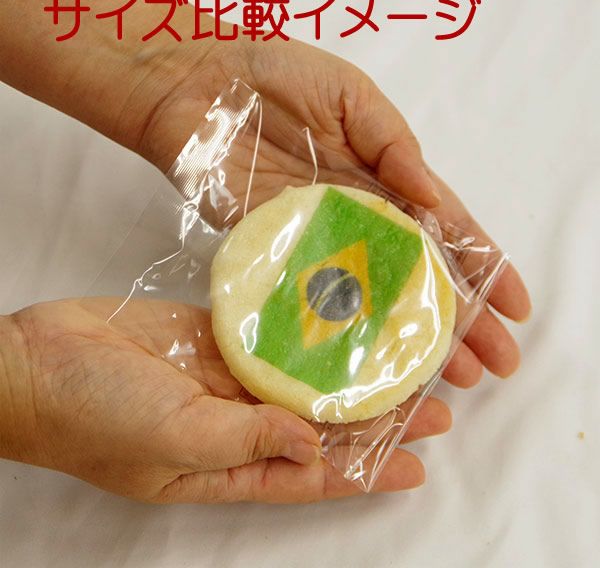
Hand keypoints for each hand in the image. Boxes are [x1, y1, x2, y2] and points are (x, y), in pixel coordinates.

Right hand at [0, 299, 449, 502]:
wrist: (39, 359)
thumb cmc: (92, 415)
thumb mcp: (171, 439)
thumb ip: (243, 441)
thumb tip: (311, 445)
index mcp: (228, 464)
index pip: (314, 476)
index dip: (366, 472)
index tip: (418, 465)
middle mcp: (238, 423)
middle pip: (320, 425)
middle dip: (375, 419)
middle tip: (434, 405)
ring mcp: (228, 376)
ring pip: (303, 379)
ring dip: (348, 374)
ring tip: (401, 363)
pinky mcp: (216, 337)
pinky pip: (271, 337)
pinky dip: (306, 334)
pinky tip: (342, 324)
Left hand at [134, 34, 530, 390]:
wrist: (197, 89)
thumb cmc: (276, 78)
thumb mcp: (349, 97)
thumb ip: (392, 144)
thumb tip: (434, 199)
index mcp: (384, 177)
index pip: (446, 229)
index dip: (483, 268)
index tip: (515, 309)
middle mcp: (358, 218)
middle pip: (415, 276)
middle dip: (457, 320)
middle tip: (489, 366)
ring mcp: (317, 242)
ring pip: (371, 298)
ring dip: (406, 338)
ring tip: (441, 380)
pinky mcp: (273, 255)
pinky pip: (312, 297)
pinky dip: (340, 331)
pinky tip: (364, 365)